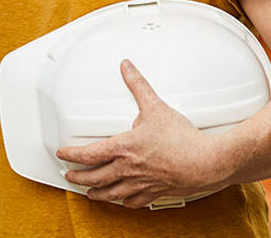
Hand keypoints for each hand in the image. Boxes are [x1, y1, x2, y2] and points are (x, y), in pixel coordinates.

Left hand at [57, 60, 230, 208]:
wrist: (208, 163)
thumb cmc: (183, 139)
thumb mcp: (156, 107)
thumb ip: (138, 86)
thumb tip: (126, 67)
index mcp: (124, 148)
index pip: (88, 154)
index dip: (71, 155)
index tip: (62, 154)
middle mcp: (129, 169)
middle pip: (95, 178)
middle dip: (78, 178)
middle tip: (69, 176)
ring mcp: (142, 183)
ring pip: (112, 193)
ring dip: (97, 193)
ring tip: (89, 193)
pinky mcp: (156, 192)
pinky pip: (135, 202)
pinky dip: (125, 202)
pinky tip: (123, 200)